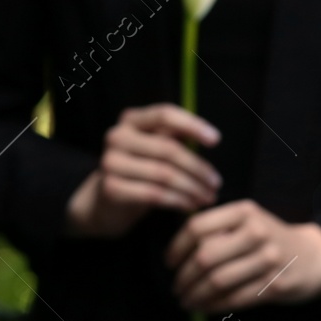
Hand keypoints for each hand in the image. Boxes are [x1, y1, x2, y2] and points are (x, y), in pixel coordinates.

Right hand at [65, 105, 220, 237]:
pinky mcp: (111, 188)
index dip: (192, 125)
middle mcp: (117, 136)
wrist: (105, 202)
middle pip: (168, 149)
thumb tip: (210, 138)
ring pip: (163, 174)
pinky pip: (153, 194)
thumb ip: (174, 138)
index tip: (215, 140)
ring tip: (207, 197)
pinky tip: (190, 205)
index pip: (164, 114)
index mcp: (130, 120)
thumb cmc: (139, 170)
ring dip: (191, 188)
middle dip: (198, 168)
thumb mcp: (153, 148)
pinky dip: (177, 201)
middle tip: (216, 183)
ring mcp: (111, 162)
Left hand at [165, 199, 320, 310]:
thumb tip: (176, 250)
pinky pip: (234, 298)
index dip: (177, 247)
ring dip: (195, 294)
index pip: (198, 227)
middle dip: (184, 276)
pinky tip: (203, 307)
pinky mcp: (275, 285)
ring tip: (185, 300)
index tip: (170, 262)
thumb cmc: (271, 238)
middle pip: (205, 256)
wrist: (316, 255)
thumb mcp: (248, 221)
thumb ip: (218, 228)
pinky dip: (213, 306)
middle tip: (176, 287)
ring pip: (218, 280)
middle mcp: (256, 231)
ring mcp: (268, 259)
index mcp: (244, 211)